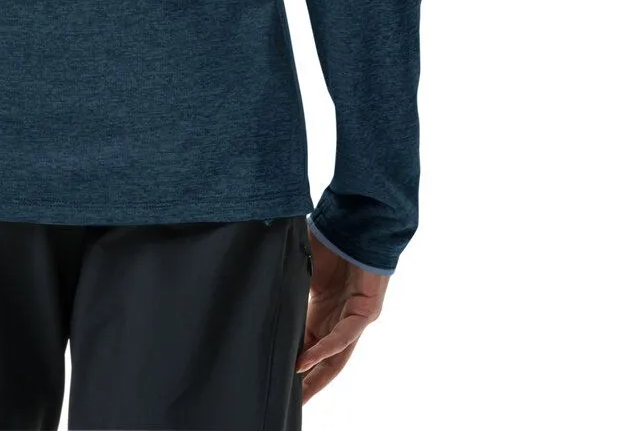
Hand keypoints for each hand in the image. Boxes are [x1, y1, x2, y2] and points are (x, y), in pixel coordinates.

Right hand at [294, 234, 389, 404]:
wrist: (358, 221)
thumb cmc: (331, 240)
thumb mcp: (303, 269)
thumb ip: (289, 286)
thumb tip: (259, 287)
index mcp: (324, 312)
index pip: (309, 348)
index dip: (296, 367)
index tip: (279, 382)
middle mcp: (340, 319)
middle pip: (325, 362)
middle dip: (309, 385)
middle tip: (291, 405)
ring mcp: (355, 317)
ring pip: (336, 357)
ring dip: (317, 376)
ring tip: (298, 395)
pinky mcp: (366, 311)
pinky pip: (344, 336)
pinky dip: (325, 349)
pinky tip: (306, 359)